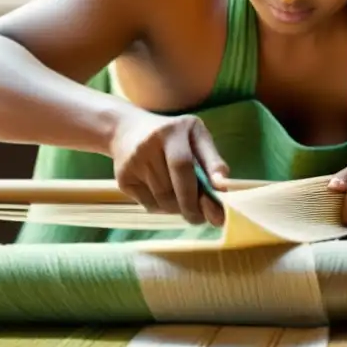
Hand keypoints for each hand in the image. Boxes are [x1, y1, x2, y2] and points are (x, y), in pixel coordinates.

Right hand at [109, 110, 228, 225]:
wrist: (125, 129)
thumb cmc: (172, 136)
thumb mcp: (195, 137)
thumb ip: (211, 160)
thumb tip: (224, 186)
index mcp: (173, 130)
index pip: (184, 164)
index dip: (198, 191)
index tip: (216, 211)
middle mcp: (150, 143)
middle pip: (172, 187)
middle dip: (190, 207)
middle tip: (200, 218)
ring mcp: (134, 161)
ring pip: (163, 200)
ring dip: (178, 208)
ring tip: (182, 201)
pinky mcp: (123, 178)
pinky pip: (149, 205)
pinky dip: (162, 208)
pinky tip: (164, 195)